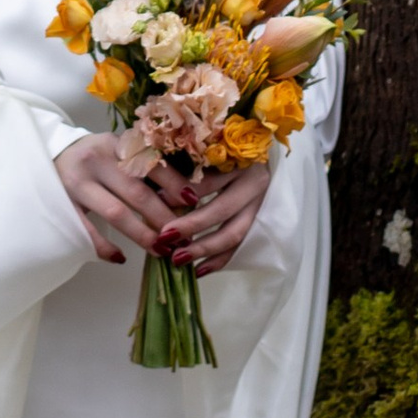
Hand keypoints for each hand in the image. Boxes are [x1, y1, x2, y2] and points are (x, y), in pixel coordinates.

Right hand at [54, 132, 179, 262]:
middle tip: (183, 236)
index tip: (193, 202)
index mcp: (116, 144)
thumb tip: (183, 196)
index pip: (152, 164)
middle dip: (163, 217)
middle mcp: (97, 160)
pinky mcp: (62, 202)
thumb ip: (142, 167)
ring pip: (116, 213)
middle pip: (138, 192)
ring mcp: (77, 182)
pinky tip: (120, 257)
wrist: (51, 153)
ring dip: (142, 235)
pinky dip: (104, 246)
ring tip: (160, 250)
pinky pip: (87, 230)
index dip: (175, 184)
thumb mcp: (118, 151)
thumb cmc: (96, 156)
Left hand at [157, 161, 272, 276]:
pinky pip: (241, 245)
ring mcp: (262, 204)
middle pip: (222, 209)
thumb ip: (188, 169)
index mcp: (241, 159)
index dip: (182, 192)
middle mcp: (255, 182)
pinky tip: (199, 270)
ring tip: (178, 259)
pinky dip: (220, 259)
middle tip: (164, 237)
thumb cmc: (225, 147)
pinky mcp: (261, 220)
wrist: (260, 155)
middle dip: (191, 226)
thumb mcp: (207, 152)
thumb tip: (159, 197)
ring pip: (234, 232)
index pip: (208, 180)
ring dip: (204, 248)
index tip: (156, 201)